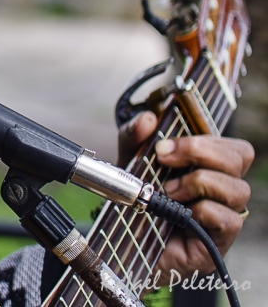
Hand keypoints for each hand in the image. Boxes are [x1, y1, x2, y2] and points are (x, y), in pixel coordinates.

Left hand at [118, 112, 253, 278]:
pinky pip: (228, 220)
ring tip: (168, 191)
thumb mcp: (130, 161)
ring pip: (237, 189)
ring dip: (198, 182)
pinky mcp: (217, 242)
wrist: (122, 242)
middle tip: (164, 158)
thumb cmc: (136, 199)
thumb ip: (134, 136)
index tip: (164, 145)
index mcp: (210, 169)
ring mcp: (224, 216)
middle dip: (199, 151)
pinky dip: (201, 210)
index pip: (234, 148)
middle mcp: (222, 191)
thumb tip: (148, 119)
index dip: (206, 139)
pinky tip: (179, 213)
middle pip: (240, 158)